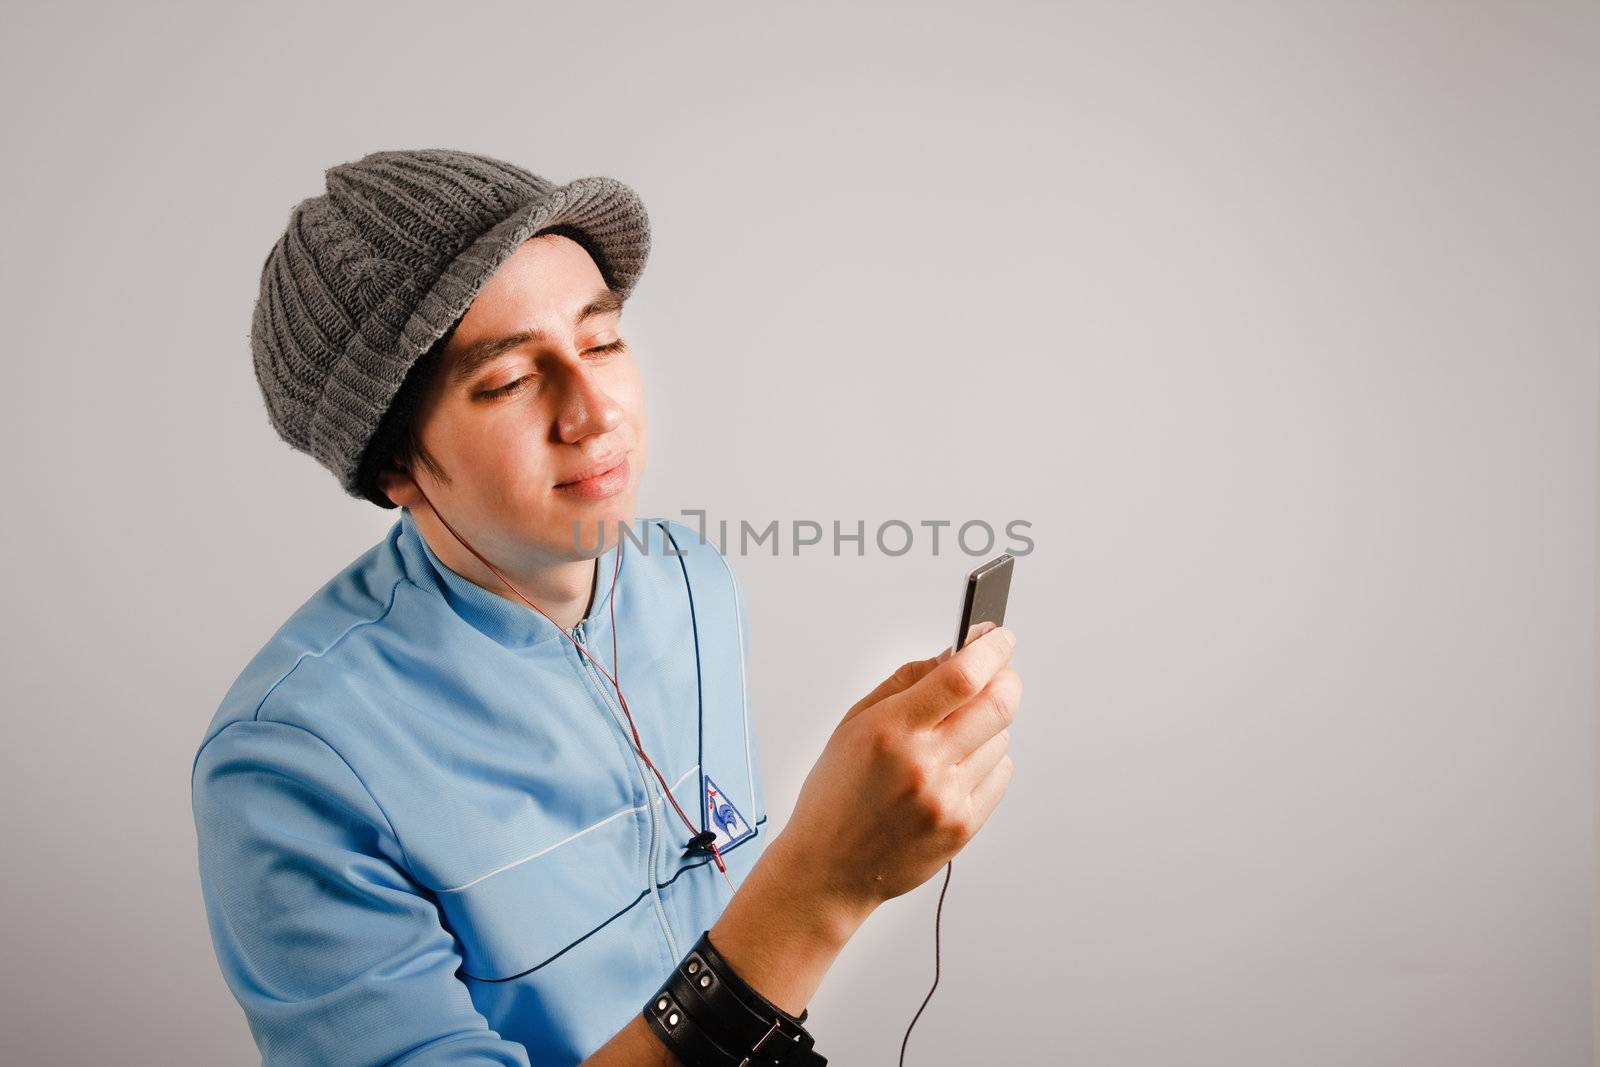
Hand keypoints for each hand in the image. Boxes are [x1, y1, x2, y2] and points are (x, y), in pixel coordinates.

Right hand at [767, 624, 1020, 922]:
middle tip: (999, 672)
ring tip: (957, 735)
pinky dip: (989, 760)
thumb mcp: (853, 724)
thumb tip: (951, 654)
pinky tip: (959, 766)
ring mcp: (947, 799)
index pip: (961, 676)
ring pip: (1002, 738)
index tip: (999, 636)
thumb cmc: (836, 794)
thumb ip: (905, 683)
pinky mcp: (963, 827)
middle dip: (1006, 679)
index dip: (990, 648)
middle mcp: (924, 764)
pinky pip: (1001, 774)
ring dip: (990, 724)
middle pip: (999, 704)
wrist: (829, 868)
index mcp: (891, 730)